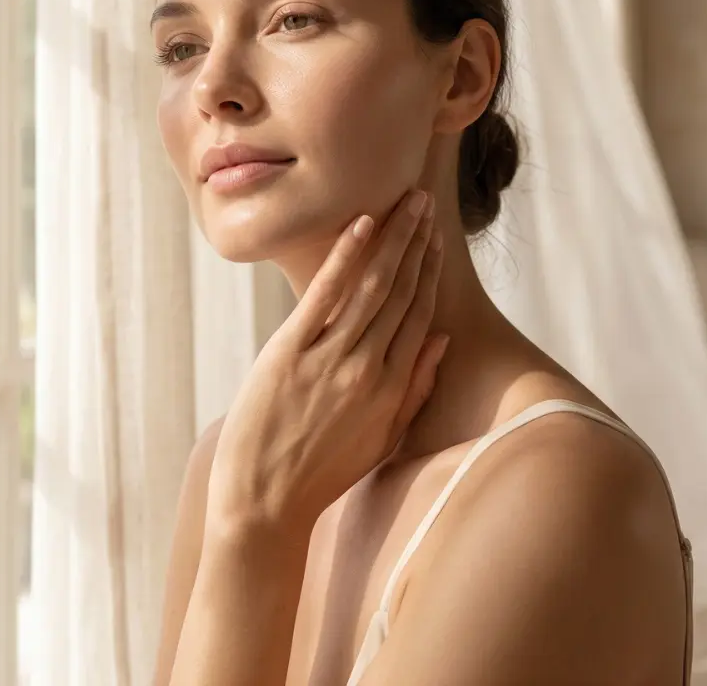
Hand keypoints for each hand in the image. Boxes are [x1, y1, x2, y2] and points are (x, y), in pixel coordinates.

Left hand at [206, 189, 447, 538]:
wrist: (264, 503)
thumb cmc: (322, 473)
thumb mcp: (383, 439)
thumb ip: (416, 389)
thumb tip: (442, 339)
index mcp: (392, 388)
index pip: (419, 314)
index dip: (429, 272)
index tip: (436, 239)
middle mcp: (368, 368)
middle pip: (400, 292)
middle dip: (416, 243)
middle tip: (423, 203)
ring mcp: (330, 358)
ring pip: (372, 286)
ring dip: (392, 240)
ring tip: (404, 203)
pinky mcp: (290, 352)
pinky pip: (327, 295)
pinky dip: (346, 256)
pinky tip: (361, 225)